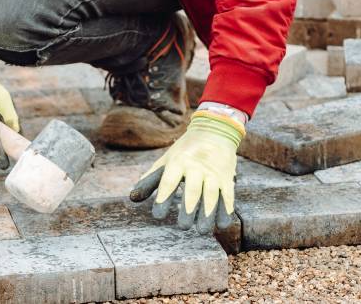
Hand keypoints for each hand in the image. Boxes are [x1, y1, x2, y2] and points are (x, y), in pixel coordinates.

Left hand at [129, 110, 242, 233]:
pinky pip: (227, 195)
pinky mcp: (227, 177)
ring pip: (211, 194)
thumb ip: (151, 179)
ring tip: (202, 230)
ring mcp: (213, 172)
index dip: (163, 198)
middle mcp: (196, 166)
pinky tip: (221, 225)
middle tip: (182, 227)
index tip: (158, 216)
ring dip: (207, 213)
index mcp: (178, 161)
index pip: (169, 181)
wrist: (215, 130)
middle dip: (188, 208)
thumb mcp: (167, 159)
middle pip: (192, 189)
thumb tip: (133, 198)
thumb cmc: (184, 150)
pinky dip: (225, 210)